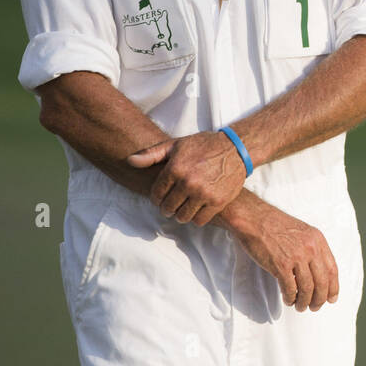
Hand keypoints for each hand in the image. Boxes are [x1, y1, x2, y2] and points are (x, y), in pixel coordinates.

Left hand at [127, 132, 246, 225]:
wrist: (236, 149)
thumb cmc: (203, 146)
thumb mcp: (176, 145)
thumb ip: (152, 154)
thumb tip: (130, 161)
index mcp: (175, 168)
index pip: (156, 194)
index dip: (156, 198)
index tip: (161, 196)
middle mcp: (188, 182)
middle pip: (168, 208)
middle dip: (167, 207)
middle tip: (172, 204)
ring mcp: (203, 193)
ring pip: (182, 217)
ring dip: (181, 214)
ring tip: (184, 207)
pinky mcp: (217, 202)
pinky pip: (199, 221)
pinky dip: (196, 218)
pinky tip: (197, 209)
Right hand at [228, 197, 339, 311]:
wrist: (254, 218)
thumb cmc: (274, 225)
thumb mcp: (301, 231)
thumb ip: (312, 248)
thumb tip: (317, 273)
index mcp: (317, 240)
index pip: (332, 269)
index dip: (333, 287)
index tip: (331, 298)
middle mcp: (310, 248)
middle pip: (322, 282)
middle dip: (320, 299)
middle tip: (314, 307)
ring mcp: (296, 257)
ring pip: (307, 289)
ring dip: (304, 302)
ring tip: (300, 306)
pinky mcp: (281, 265)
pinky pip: (290, 289)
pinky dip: (290, 298)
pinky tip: (288, 300)